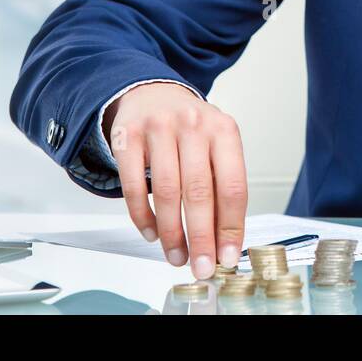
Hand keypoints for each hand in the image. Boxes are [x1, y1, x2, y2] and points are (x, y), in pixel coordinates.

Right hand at [104, 81, 246, 278]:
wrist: (152, 94)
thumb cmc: (190, 130)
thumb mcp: (215, 146)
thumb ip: (221, 186)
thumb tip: (224, 240)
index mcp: (224, 130)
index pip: (233, 186)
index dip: (231, 226)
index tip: (227, 256)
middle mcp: (193, 125)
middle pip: (199, 192)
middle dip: (201, 237)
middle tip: (201, 266)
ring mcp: (159, 128)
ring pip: (166, 192)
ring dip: (171, 233)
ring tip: (176, 256)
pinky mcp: (128, 136)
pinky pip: (133, 185)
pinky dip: (142, 216)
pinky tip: (151, 233)